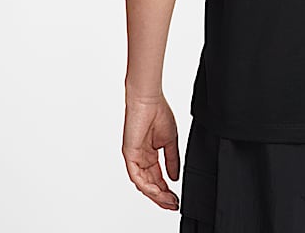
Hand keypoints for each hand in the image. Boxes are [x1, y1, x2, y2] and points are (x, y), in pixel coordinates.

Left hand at [122, 91, 180, 210]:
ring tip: (167, 201)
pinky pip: (136, 175)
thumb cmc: (158, 113)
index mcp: (150, 154)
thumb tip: (175, 177)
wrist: (149, 100)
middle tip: (172, 204)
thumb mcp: (170, 141)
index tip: (175, 198)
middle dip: (162, 196)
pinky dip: (146, 185)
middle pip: (151, 184)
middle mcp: (141, 158)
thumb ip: (172, 160)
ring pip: (143, 183)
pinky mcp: (129, 155)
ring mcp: (135, 157)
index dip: (166, 190)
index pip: (157, 178)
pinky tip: (156, 191)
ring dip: (155, 194)